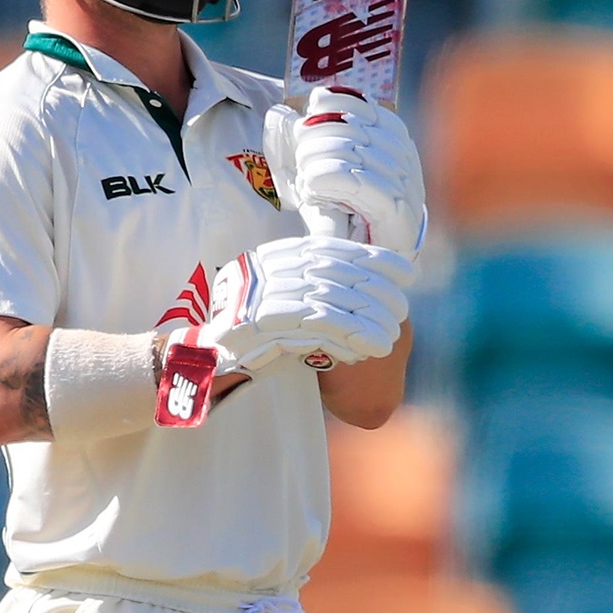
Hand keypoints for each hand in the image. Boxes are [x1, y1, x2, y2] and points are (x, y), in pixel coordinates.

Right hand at [155, 235, 414, 427]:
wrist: (207, 362)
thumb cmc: (254, 336)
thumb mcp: (286, 301)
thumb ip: (316, 287)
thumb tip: (370, 279)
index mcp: (273, 257)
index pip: (331, 250)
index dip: (371, 259)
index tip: (405, 270)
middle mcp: (266, 270)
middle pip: (333, 275)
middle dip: (375, 291)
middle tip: (402, 309)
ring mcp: (261, 295)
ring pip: (329, 301)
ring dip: (366, 319)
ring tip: (391, 335)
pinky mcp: (262, 325)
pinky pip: (316, 327)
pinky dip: (348, 336)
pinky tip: (371, 347)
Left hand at [264, 87, 427, 262]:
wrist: (357, 270)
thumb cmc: (337, 217)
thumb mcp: (316, 171)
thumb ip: (301, 141)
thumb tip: (280, 113)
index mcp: (393, 141)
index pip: (366, 107)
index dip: (335, 103)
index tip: (311, 114)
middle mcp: (405, 160)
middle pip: (356, 128)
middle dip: (318, 138)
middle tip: (301, 163)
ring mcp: (407, 187)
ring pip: (355, 153)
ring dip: (318, 163)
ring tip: (306, 182)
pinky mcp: (399, 215)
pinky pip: (363, 183)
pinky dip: (330, 178)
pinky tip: (313, 185)